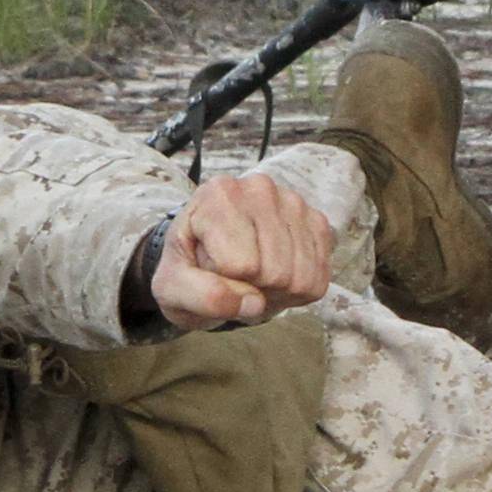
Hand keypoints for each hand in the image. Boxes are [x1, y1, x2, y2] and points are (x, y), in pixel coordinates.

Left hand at [151, 172, 336, 331]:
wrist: (209, 256)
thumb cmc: (188, 268)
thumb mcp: (172, 288)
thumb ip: (202, 296)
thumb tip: (252, 303)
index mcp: (218, 194)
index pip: (239, 266)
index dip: (226, 283)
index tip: (211, 271)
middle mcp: (260, 188)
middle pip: (274, 272)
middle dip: (253, 289)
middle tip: (234, 278)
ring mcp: (294, 203)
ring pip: (300, 279)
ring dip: (276, 292)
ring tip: (253, 276)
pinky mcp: (317, 222)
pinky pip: (319, 280)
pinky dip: (297, 291)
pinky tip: (275, 273)